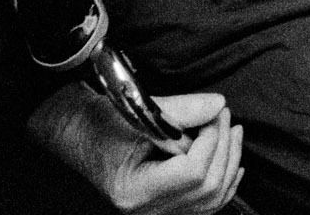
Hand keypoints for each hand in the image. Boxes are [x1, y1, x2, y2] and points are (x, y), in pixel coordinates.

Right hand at [29, 84, 244, 213]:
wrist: (77, 135)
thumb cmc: (97, 123)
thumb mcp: (134, 110)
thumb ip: (180, 109)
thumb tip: (217, 105)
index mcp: (132, 190)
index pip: (192, 172)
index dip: (211, 139)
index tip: (215, 112)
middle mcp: (145, 209)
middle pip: (207, 186)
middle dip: (223, 146)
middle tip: (223, 116)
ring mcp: (156, 211)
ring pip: (212, 198)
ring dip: (229, 161)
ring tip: (230, 131)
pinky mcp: (164, 205)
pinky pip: (206, 204)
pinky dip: (225, 182)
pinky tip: (232, 161)